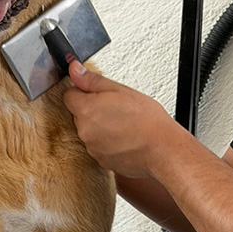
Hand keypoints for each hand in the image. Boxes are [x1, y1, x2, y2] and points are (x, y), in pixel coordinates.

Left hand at [64, 62, 178, 177]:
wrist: (162, 150)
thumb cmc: (147, 120)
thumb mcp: (121, 90)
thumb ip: (93, 80)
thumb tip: (75, 70)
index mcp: (86, 109)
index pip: (69, 96)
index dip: (83, 92)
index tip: (97, 93)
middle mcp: (84, 131)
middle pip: (80, 115)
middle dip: (94, 110)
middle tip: (117, 109)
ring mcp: (92, 148)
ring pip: (90, 132)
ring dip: (102, 128)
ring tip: (124, 125)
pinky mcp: (102, 161)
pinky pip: (100, 147)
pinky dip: (109, 143)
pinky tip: (126, 138)